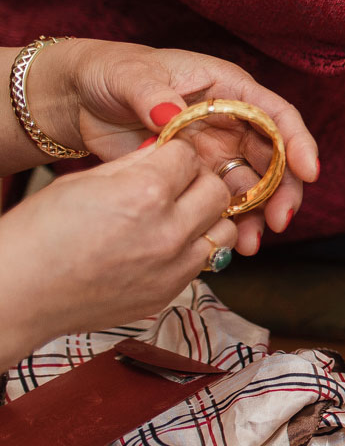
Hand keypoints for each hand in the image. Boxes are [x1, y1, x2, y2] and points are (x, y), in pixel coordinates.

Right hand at [0, 139, 236, 354]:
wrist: (18, 293)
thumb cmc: (37, 236)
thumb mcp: (81, 182)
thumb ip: (132, 165)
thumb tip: (162, 151)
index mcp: (144, 193)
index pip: (188, 156)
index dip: (174, 154)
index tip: (165, 159)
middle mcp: (168, 231)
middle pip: (217, 191)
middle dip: (199, 181)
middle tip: (176, 184)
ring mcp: (172, 267)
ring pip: (223, 231)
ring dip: (207, 218)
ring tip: (177, 216)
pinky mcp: (169, 292)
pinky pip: (203, 262)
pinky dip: (193, 249)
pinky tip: (164, 244)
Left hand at [27, 39, 318, 254]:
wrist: (80, 99)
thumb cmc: (112, 72)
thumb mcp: (129, 76)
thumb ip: (151, 94)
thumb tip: (171, 115)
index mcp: (229, 90)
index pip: (277, 115)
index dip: (297, 143)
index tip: (307, 172)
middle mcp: (232, 122)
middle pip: (275, 158)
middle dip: (283, 191)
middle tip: (279, 221)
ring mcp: (217, 151)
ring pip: (254, 186)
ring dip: (260, 214)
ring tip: (251, 243)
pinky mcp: (197, 176)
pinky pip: (223, 202)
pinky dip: (231, 223)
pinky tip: (229, 243)